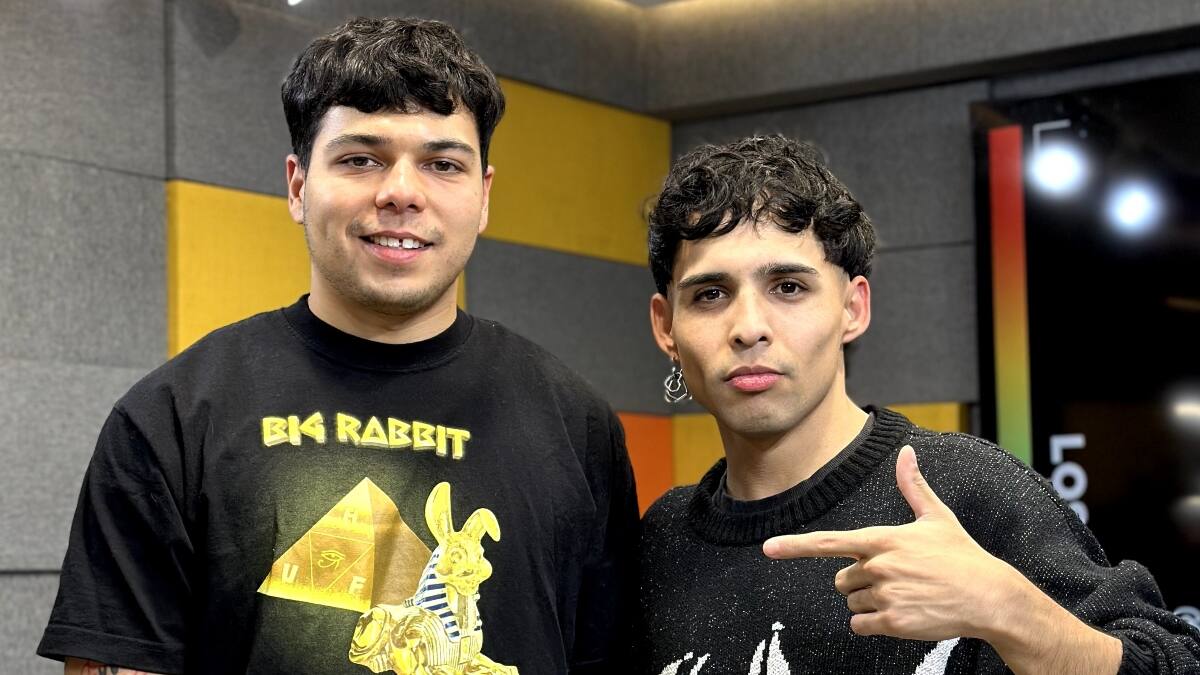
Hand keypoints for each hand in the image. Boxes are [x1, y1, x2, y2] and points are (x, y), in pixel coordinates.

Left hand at [762, 445, 1023, 641]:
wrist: (989, 596)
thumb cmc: (962, 555)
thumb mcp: (937, 517)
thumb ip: (913, 486)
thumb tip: (906, 451)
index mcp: (882, 539)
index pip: (829, 542)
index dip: (796, 545)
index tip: (768, 548)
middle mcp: (878, 566)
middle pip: (841, 580)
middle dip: (860, 582)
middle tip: (894, 580)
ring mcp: (885, 595)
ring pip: (852, 604)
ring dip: (869, 603)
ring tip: (905, 595)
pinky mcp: (893, 622)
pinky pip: (860, 625)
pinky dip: (872, 624)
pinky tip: (901, 615)